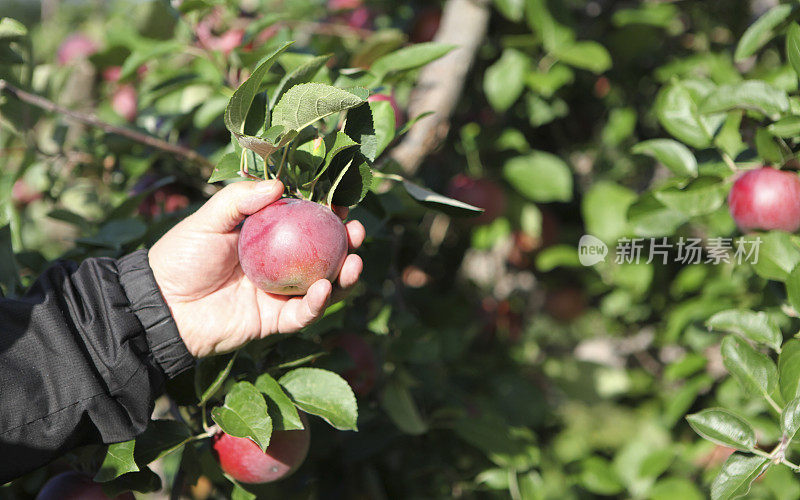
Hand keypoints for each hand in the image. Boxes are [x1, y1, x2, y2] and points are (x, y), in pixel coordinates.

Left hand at [148, 180, 364, 357]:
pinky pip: (303, 314)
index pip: (305, 222)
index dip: (326, 213)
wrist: (162, 307)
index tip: (342, 201)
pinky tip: (325, 289)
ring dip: (344, 276)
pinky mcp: (274, 321)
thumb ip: (240, 200)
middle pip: (323, 254)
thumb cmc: (181, 258)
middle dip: (347, 244)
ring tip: (354, 262)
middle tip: (357, 231)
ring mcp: (279, 294)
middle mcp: (279, 265)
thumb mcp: (207, 220)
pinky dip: (318, 304)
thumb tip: (280, 185)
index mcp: (267, 238)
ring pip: (323, 286)